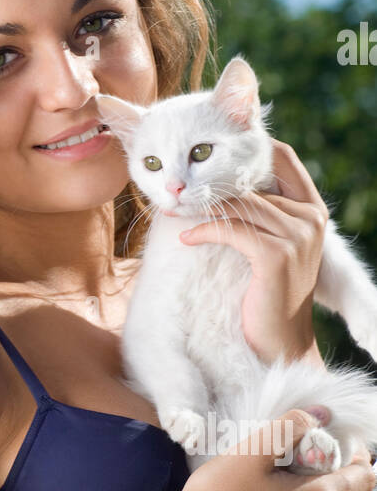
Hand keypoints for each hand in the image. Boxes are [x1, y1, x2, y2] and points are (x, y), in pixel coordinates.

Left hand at [178, 138, 328, 364]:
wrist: (280, 341)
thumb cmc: (268, 291)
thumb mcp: (272, 244)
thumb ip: (262, 212)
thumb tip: (221, 180)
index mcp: (313, 209)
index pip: (283, 159)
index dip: (249, 148)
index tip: (211, 153)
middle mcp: (311, 219)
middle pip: (253, 183)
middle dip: (212, 185)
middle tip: (180, 189)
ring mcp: (297, 237)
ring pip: (240, 204)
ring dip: (202, 208)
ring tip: (176, 212)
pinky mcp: (277, 256)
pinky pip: (231, 230)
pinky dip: (204, 231)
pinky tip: (187, 238)